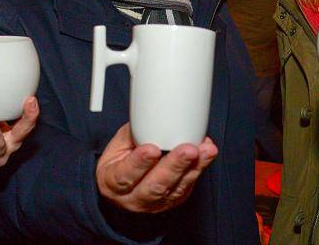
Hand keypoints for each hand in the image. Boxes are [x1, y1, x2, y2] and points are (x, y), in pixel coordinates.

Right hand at [96, 123, 217, 212]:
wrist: (124, 185)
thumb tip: (153, 114)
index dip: (139, 163)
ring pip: (175, 189)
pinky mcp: (173, 201)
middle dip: (175, 166)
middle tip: (189, 150)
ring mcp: (155, 203)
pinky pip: (187, 187)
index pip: (125, 175)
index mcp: (113, 182)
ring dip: (193, 168)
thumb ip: (134, 133)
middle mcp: (133, 198)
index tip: (152, 149)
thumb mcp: (118, 145)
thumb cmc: (120, 161)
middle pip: (155, 186)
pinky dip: (199, 168)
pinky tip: (206, 154)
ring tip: (206, 151)